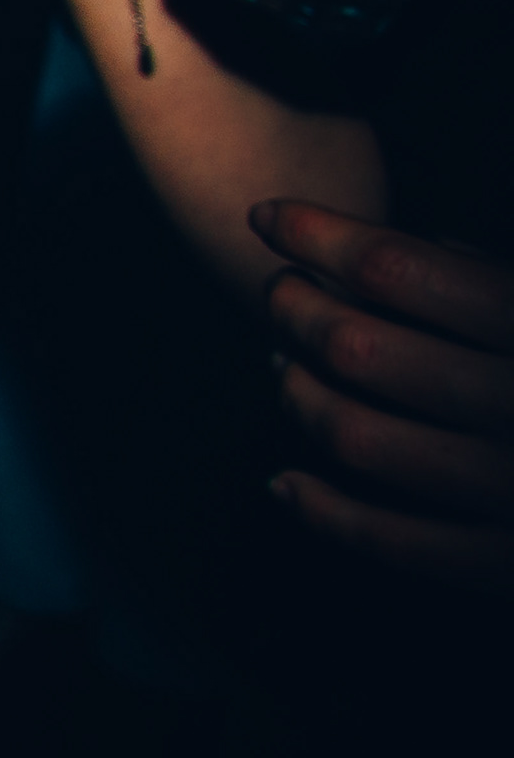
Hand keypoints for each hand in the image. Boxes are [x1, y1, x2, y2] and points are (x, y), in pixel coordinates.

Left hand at [259, 201, 513, 596]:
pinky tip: (288, 481)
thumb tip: (425, 251)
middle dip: (298, 310)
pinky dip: (324, 512)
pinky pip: (393, 543)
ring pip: (359, 438)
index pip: (404, 270)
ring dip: (300, 396)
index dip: (321, 235)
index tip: (268, 214)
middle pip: (361, 348)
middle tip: (278, 291)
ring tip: (281, 366)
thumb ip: (511, 284)